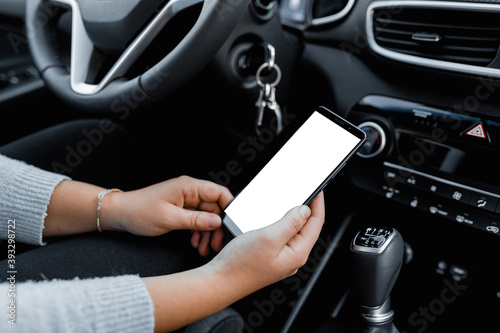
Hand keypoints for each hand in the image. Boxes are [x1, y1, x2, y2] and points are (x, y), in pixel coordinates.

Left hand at [105, 176, 232, 255]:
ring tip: (204, 248)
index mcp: (189, 187)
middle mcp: (189, 191)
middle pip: (215, 207)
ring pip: (207, 215)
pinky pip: (197, 219)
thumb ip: (196, 220)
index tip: (231, 225)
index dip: (229, 208)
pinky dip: (198, 231)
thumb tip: (217, 222)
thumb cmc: (139, 212)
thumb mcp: (169, 219)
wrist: (120, 214)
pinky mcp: (181, 208)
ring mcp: (186, 200)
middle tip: (216, 244)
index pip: (219, 193)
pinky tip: (195, 243)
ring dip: (207, 232)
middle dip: (217, 227)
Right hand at [208, 192, 324, 295]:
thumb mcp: (268, 237)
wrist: (219, 282)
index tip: (318, 190)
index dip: (317, 204)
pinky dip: (281, 225)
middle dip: (308, 210)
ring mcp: (281, 259)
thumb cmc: (240, 265)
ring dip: (293, 217)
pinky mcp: (269, 258)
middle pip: (307, 229)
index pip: (316, 224)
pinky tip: (274, 219)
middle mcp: (292, 258)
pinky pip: (281, 238)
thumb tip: (305, 211)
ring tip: (292, 203)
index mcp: (297, 254)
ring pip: (293, 233)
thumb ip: (290, 223)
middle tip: (307, 193)